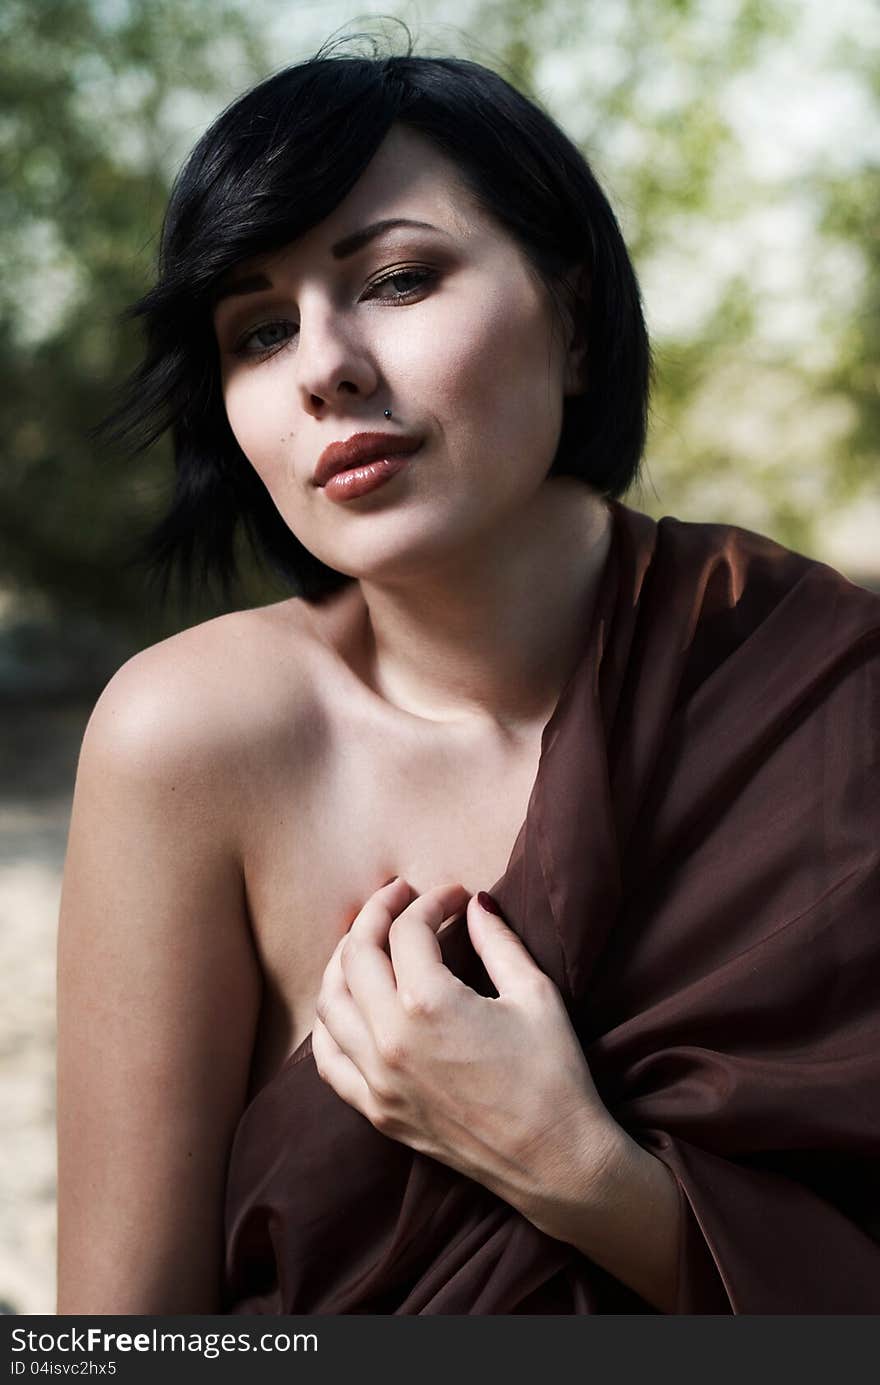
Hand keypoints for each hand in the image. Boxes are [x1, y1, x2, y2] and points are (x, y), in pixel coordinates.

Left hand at [310, 877, 622, 1213]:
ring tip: (371, 941)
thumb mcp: (535, 995)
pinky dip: (329, 1021)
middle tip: (403, 897)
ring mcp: (377, 1079)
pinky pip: (328, 1059)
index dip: (431, 901)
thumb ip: (498, 941)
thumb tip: (475, 904)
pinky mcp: (377, 1111)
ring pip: (330, 1002)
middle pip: (356, 954)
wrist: (555, 1161)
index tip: (455, 896)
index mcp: (429, 1004)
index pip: (408, 930)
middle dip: (377, 914)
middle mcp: (389, 1039)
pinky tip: (346, 1002)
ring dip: (344, 960)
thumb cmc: (553, 1075)